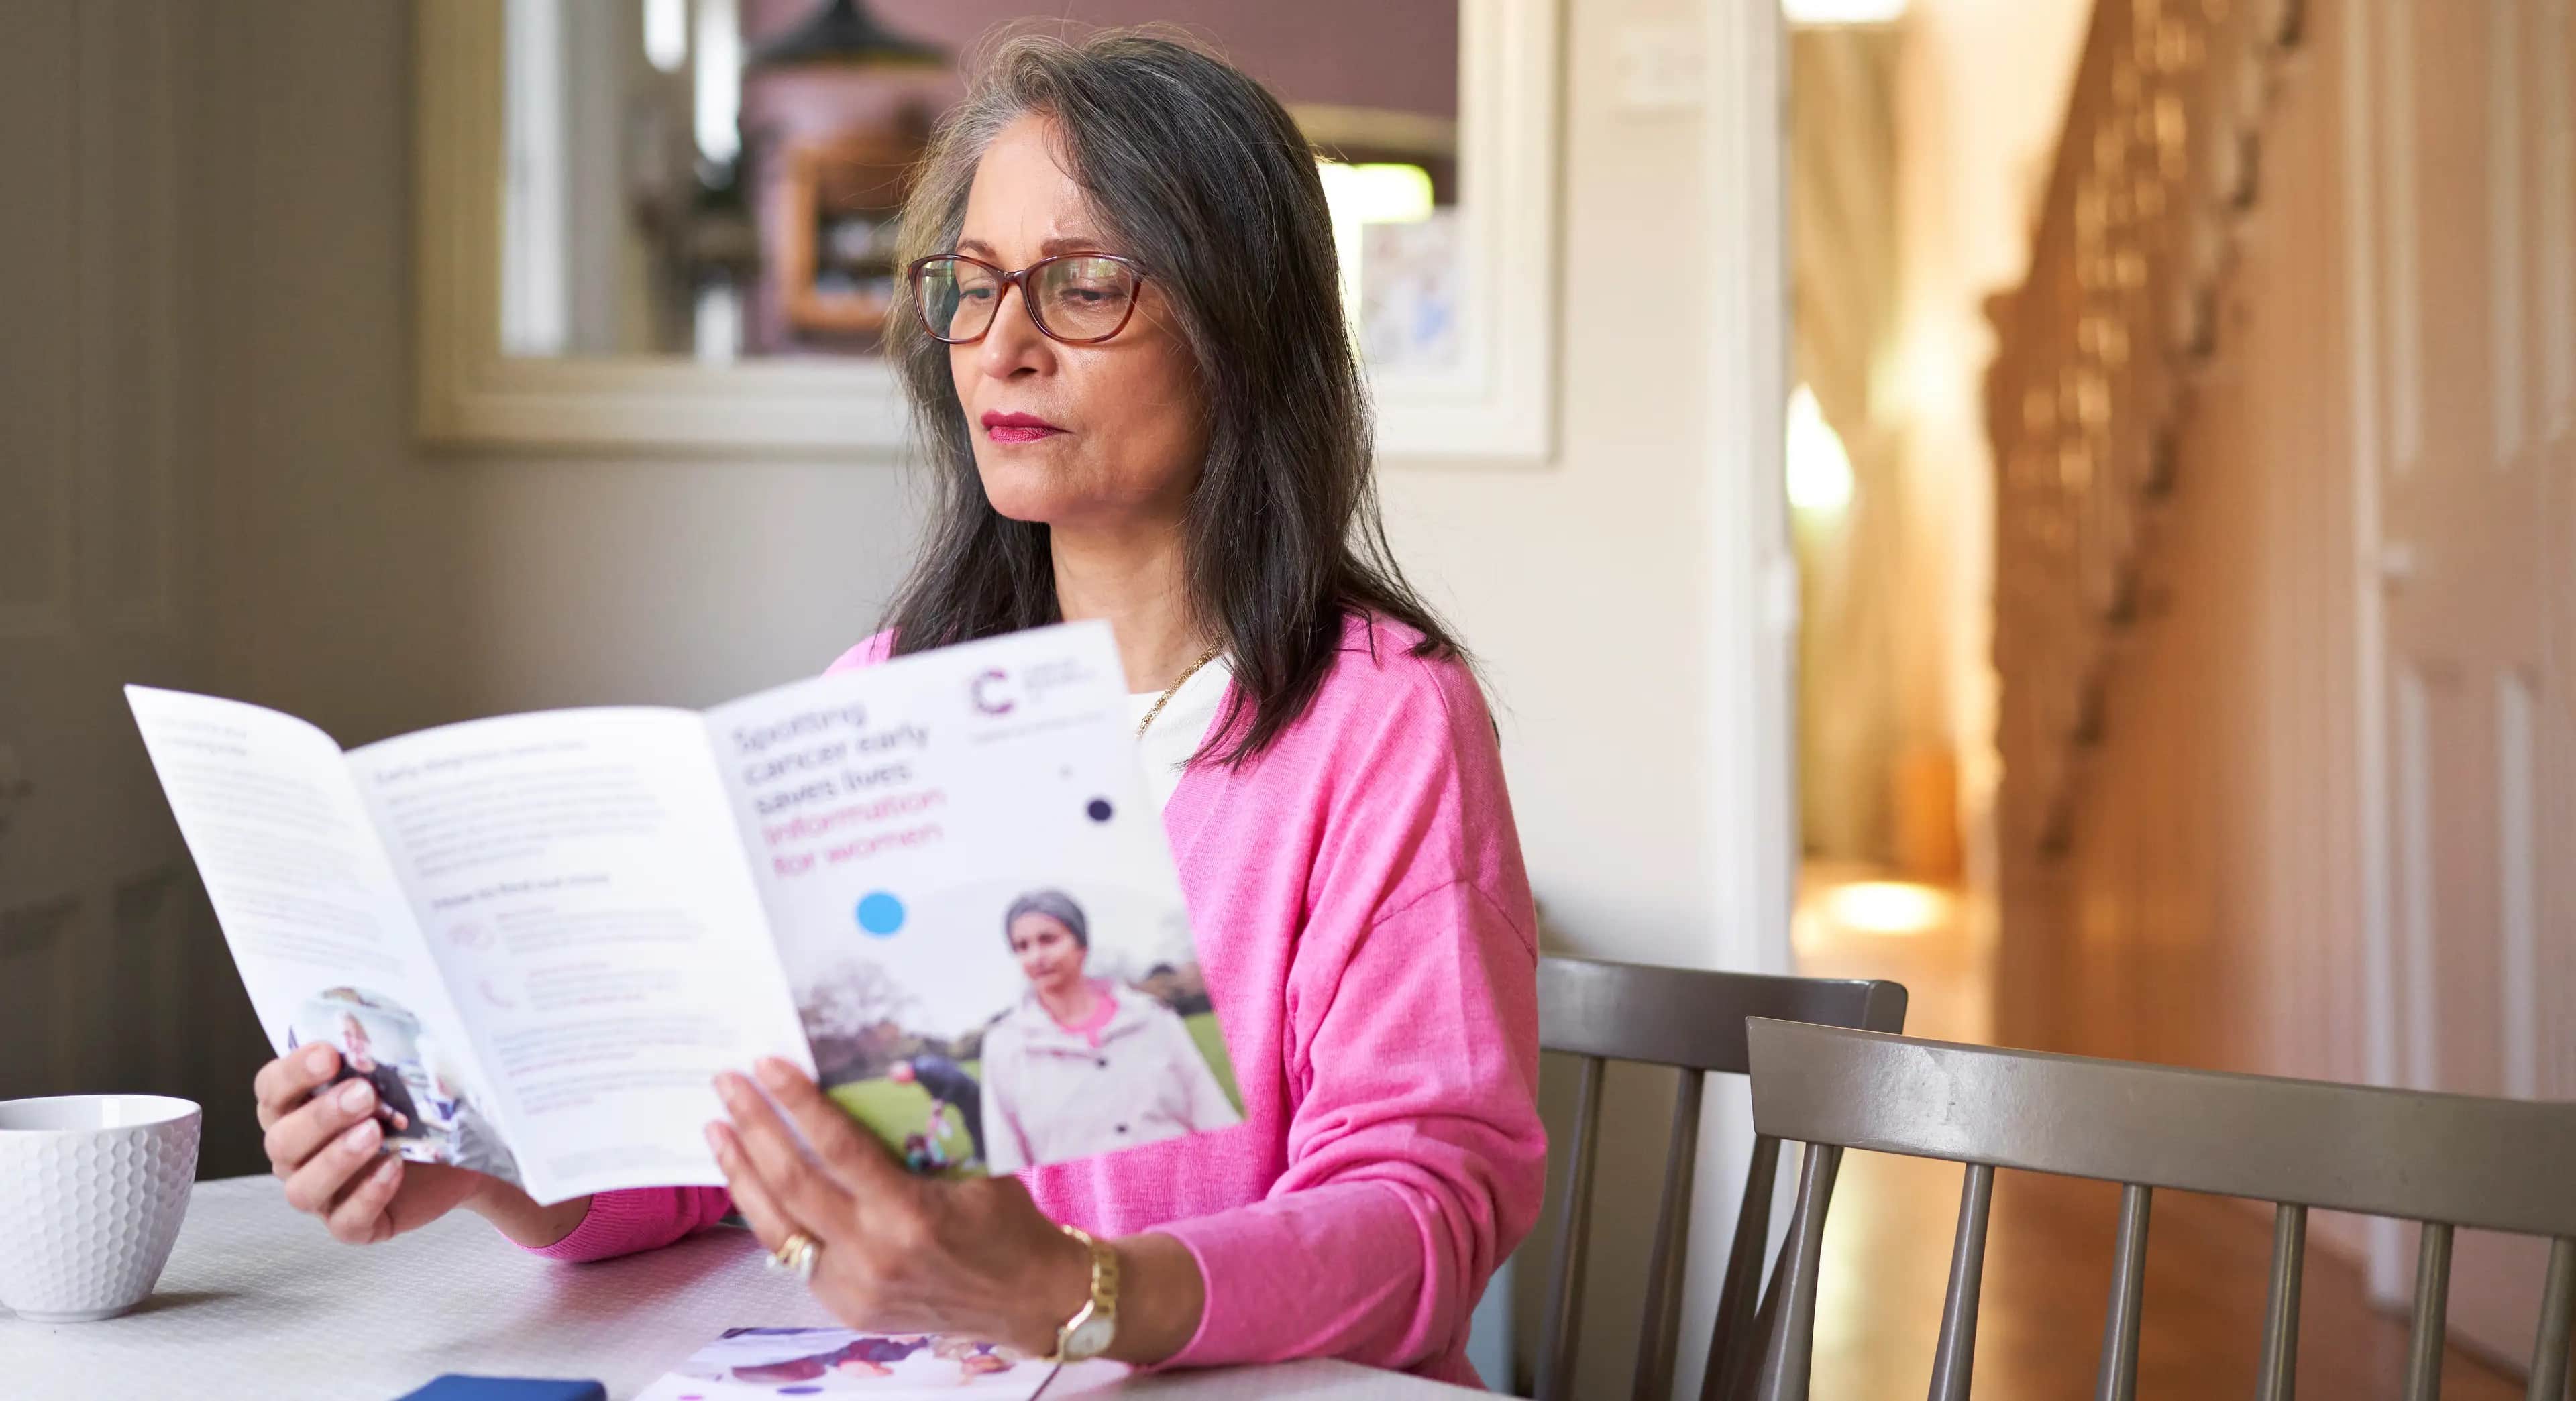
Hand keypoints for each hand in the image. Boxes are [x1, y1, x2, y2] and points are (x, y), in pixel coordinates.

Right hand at [253, 1043, 493, 1243]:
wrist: (458, 1157)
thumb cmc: (414, 1111)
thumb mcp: (398, 1080)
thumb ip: (377, 1060)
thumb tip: (380, 1032)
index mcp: (296, 1111)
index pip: (271, 1090)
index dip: (292, 1073)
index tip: (328, 1053)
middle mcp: (298, 1155)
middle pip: (282, 1141)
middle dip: (321, 1116)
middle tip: (364, 1094)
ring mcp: (322, 1194)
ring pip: (303, 1188)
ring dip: (336, 1159)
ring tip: (375, 1134)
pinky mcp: (353, 1225)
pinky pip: (345, 1221)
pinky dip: (368, 1195)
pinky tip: (394, 1168)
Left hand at [707, 1059, 1096, 1354]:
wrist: (1029, 1297)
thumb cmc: (1008, 1221)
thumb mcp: (974, 1166)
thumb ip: (919, 1135)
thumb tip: (869, 1079)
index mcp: (910, 1213)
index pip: (836, 1146)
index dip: (796, 1102)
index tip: (765, 1065)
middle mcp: (873, 1254)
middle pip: (791, 1181)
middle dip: (753, 1126)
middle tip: (728, 1085)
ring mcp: (854, 1287)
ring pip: (776, 1225)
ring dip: (742, 1173)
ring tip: (718, 1130)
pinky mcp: (846, 1307)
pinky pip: (794, 1255)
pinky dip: (770, 1215)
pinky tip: (754, 1184)